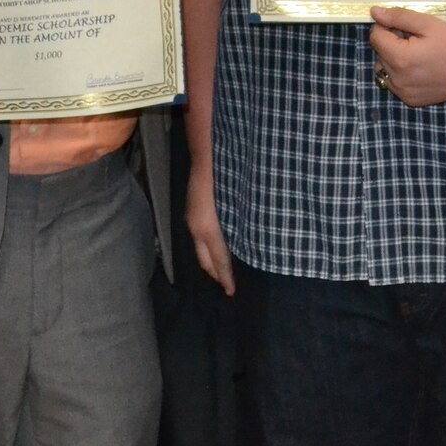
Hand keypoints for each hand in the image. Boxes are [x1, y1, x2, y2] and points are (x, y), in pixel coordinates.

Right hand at [186, 163, 234, 296]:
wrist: (206, 154)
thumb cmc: (226, 176)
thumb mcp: (238, 202)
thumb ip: (242, 225)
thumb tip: (252, 243)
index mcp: (208, 228)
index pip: (219, 260)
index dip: (226, 277)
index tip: (232, 291)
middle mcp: (197, 227)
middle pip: (205, 260)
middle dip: (216, 275)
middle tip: (228, 287)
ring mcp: (192, 220)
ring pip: (201, 249)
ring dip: (212, 262)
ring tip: (223, 272)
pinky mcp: (193, 213)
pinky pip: (200, 238)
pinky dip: (209, 248)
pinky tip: (219, 247)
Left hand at [368, 6, 445, 106]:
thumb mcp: (428, 23)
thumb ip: (399, 17)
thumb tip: (374, 12)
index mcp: (400, 59)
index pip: (375, 37)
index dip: (387, 27)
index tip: (405, 26)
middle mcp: (398, 80)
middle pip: (380, 53)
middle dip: (393, 42)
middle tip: (418, 39)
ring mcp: (404, 93)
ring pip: (385, 69)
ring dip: (395, 58)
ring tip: (419, 54)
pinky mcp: (411, 101)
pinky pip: (395, 83)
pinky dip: (402, 74)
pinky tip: (422, 69)